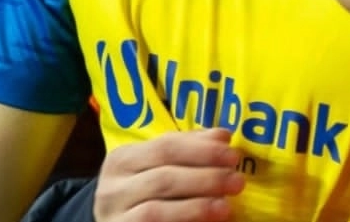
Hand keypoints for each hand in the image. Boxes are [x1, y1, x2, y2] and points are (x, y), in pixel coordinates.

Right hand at [93, 129, 245, 221]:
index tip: (233, 155)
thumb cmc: (142, 189)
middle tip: (237, 182)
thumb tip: (222, 136)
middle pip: (163, 178)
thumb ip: (188, 148)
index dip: (203, 150)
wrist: (116, 221)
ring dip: (196, 208)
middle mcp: (112, 188)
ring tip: (226, 208)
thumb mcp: (158, 164)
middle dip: (206, 179)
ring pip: (155, 211)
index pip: (166, 146)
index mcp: (122, 158)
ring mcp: (114, 217)